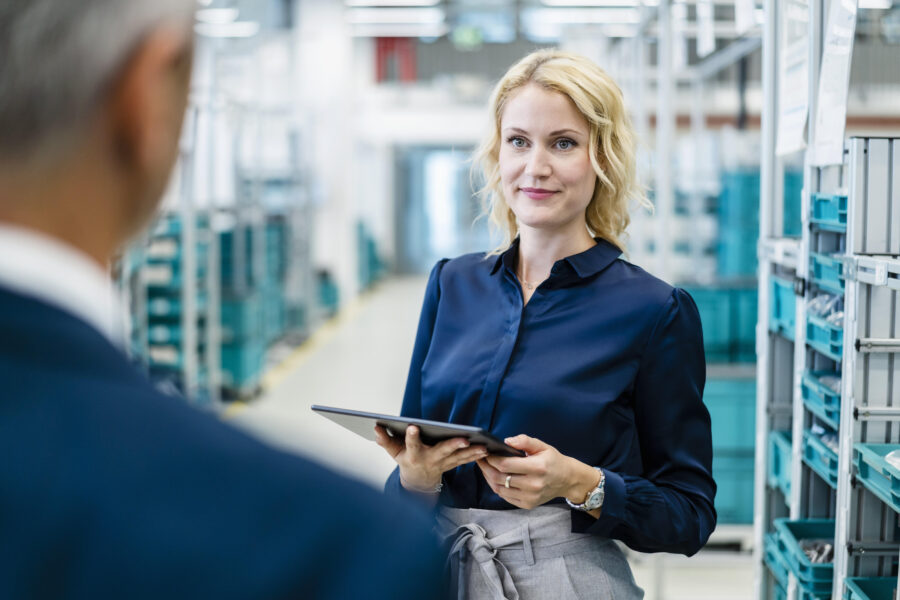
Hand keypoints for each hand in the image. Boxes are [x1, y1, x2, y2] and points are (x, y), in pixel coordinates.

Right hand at [375, 425, 487, 492]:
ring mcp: (442, 464)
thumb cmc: (405, 461)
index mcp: (414, 455)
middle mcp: (429, 460)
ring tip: (483, 446)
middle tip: (463, 439)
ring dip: (471, 453)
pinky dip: (476, 456)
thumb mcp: (393, 452)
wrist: (418, 482)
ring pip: (458, 458)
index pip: (411, 445)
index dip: (411, 437)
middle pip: (441, 452)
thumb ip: (385, 440)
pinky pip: (465, 460)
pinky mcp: (452, 464)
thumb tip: (375, 426)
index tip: (413, 427)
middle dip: (452, 446)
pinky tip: (486, 449)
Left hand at [477, 434, 599, 509]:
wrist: (567, 480)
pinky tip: (494, 478)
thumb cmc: (553, 460)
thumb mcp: (542, 446)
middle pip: (499, 477)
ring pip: (499, 489)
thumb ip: (524, 441)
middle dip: (486, 467)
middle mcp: (534, 485)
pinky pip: (505, 497)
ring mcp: (530, 497)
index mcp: (537, 468)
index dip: (492, 458)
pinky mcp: (528, 504)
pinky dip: (496, 487)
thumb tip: (506, 441)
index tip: (486, 452)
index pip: (506, 464)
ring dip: (488, 478)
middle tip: (480, 459)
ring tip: (485, 467)